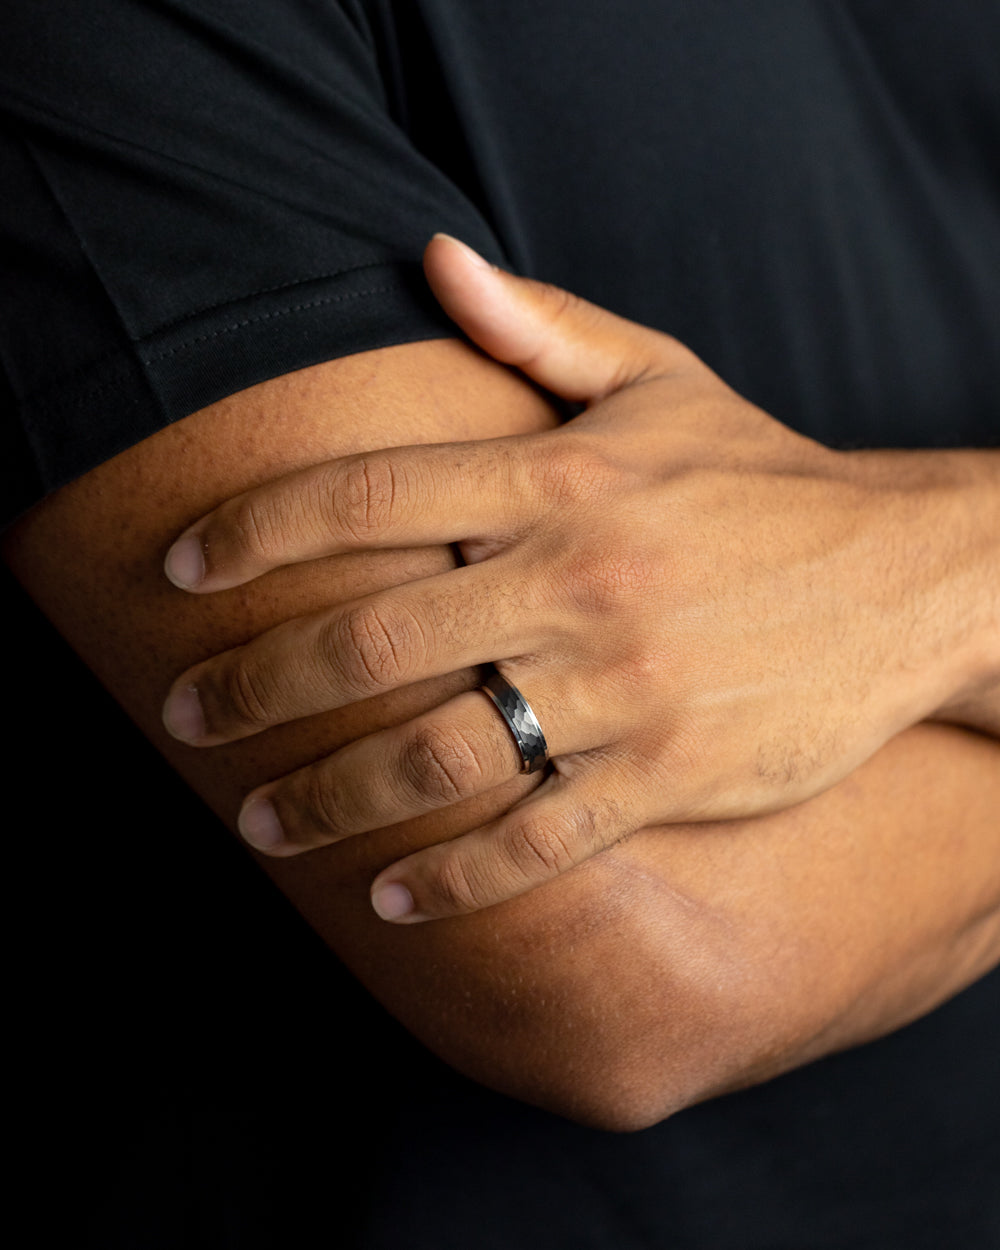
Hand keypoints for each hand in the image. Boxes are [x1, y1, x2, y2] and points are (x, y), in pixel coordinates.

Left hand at [162, 235, 988, 921]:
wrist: (914, 576)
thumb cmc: (767, 479)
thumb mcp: (664, 378)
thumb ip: (540, 324)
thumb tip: (430, 258)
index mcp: (564, 477)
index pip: (370, 495)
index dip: (255, 529)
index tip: (181, 567)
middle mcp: (580, 578)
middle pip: (374, 637)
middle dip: (257, 683)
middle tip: (188, 713)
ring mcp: (626, 686)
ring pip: (440, 754)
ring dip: (329, 798)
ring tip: (258, 823)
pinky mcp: (672, 775)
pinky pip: (538, 840)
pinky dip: (452, 878)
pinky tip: (386, 896)